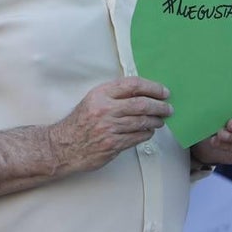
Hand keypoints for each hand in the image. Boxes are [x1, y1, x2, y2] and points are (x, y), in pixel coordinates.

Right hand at [50, 77, 172, 172]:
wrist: (63, 146)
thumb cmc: (81, 122)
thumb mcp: (93, 100)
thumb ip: (115, 94)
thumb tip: (144, 93)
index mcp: (101, 94)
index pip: (133, 85)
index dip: (153, 87)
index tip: (164, 91)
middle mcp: (105, 109)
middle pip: (141, 104)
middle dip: (159, 106)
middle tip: (168, 108)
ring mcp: (109, 128)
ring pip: (142, 122)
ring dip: (156, 121)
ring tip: (160, 120)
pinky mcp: (113, 144)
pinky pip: (137, 137)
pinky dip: (147, 133)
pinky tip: (149, 131)